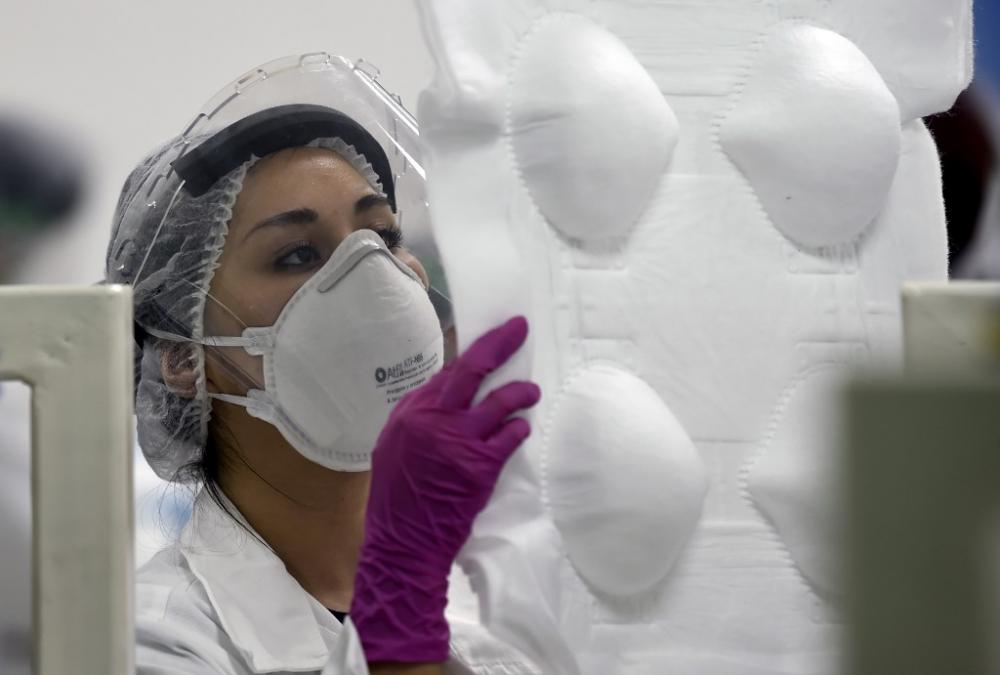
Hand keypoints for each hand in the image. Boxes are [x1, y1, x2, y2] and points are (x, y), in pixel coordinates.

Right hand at [350, 316, 539, 663]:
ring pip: (499, 400)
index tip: (492, 343)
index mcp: (410, 412)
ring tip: (531, 391)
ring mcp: (458, 440)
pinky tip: (521, 427)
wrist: (401, 543)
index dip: (474, 354)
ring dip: (520, 392)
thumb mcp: (394, 447)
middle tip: (520, 327)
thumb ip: (419, 419)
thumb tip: (448, 399)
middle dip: (499, 343)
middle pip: (472, 369)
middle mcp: (432, 419)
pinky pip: (510, 435)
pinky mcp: (480, 465)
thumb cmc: (396, 499)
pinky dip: (519, 428)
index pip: (448, 371)